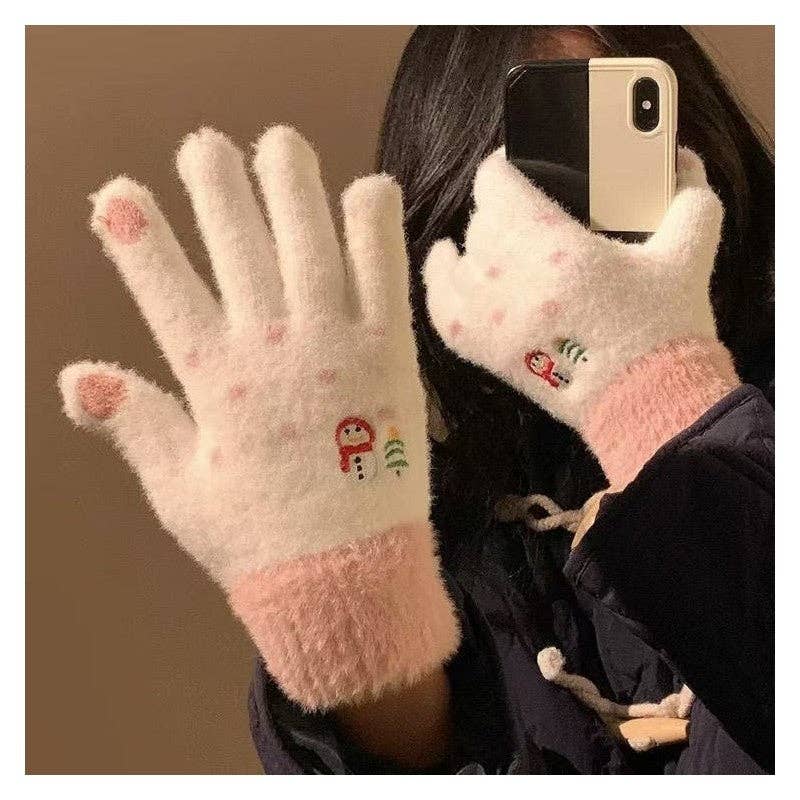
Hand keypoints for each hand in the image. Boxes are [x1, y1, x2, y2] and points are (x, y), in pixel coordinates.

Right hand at [59, 126, 457, 708]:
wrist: (350, 577)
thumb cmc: (261, 539)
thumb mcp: (181, 490)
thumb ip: (133, 422)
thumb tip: (72, 376)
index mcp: (218, 383)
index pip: (166, 289)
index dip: (138, 238)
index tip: (117, 195)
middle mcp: (276, 350)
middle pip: (240, 247)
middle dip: (216, 187)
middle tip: (205, 144)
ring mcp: (338, 347)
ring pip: (310, 243)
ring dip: (291, 185)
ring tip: (278, 142)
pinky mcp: (393, 356)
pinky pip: (386, 276)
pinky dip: (376, 228)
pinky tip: (367, 188)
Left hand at [424, 147, 738, 486]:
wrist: (646, 399)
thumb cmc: (664, 329)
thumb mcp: (688, 254)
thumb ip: (688, 198)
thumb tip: (682, 159)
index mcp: (556, 247)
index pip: (497, 184)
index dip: (503, 165)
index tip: (515, 164)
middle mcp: (512, 279)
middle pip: (480, 221)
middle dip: (501, 209)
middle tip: (526, 211)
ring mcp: (490, 318)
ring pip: (457, 259)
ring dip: (475, 245)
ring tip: (495, 240)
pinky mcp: (480, 349)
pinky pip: (439, 306)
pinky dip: (441, 280)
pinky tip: (449, 263)